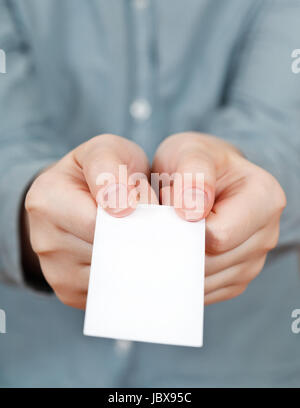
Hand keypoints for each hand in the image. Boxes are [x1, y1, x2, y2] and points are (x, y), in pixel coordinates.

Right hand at [24, 134, 156, 307]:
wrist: (75, 199)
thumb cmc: (98, 173)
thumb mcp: (105, 152)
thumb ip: (111, 169)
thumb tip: (123, 211)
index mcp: (47, 200)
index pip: (99, 221)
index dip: (135, 217)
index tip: (153, 209)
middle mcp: (44, 241)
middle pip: (107, 254)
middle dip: (140, 241)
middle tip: (159, 227)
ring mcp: (56, 272)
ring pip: (111, 278)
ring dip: (138, 262)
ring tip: (146, 239)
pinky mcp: (70, 293)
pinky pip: (109, 294)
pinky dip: (129, 280)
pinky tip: (137, 259)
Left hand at [152, 132, 285, 304]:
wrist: (201, 178)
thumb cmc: (196, 162)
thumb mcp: (190, 152)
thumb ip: (193, 174)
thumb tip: (192, 211)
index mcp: (264, 199)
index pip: (218, 235)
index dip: (186, 226)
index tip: (171, 206)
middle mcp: (266, 233)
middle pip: (212, 262)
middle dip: (181, 245)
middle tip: (169, 220)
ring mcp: (253, 260)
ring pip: (205, 281)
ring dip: (180, 261)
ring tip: (176, 232)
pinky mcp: (236, 278)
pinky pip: (204, 291)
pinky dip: (184, 276)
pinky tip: (179, 251)